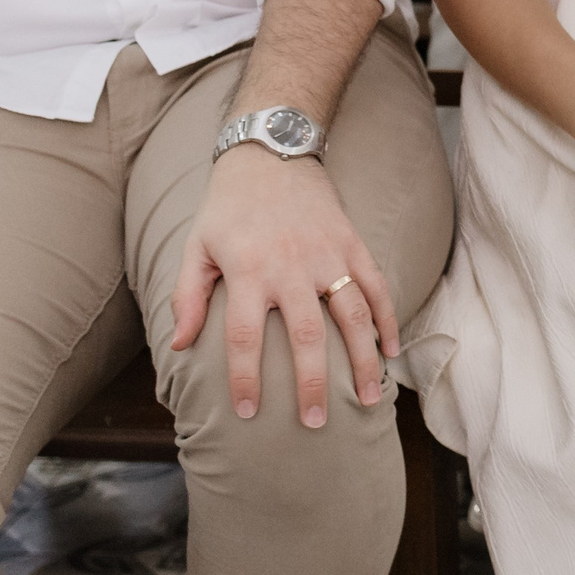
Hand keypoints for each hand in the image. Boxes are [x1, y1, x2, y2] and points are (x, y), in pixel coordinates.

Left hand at [169, 151, 402, 429]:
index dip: (246, 377)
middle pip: (306, 335)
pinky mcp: (352, 243)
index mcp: (248, 270)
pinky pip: (376, 286)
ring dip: (362, 359)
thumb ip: (188, 297)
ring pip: (351, 315)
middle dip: (312, 383)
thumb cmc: (228, 206)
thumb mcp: (196, 246)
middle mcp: (291, 266)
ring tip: (367, 401)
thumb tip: (182, 346)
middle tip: (316, 423)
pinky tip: (392, 351)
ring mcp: (328, 254)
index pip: (246, 336)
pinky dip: (387, 319)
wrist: (272, 151)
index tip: (247, 412)